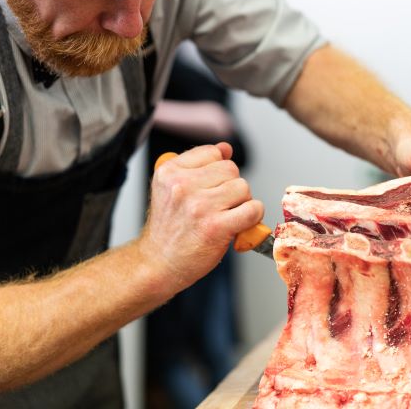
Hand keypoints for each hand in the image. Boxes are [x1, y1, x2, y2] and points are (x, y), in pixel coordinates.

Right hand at [138, 143, 263, 291]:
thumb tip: (226, 148)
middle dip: (230, 187)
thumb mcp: (173, 189)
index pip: (213, 153)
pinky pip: (252, 209)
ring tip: (224, 216)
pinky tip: (238, 225)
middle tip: (218, 206)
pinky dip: (253, 217)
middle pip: (231, 169)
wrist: (158, 263)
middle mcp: (182, 185)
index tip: (210, 188)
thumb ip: (199, 165)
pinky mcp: (215, 227)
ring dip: (241, 203)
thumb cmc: (169, 228)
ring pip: (243, 187)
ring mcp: (199, 206)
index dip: (217, 172)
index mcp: (169, 171)